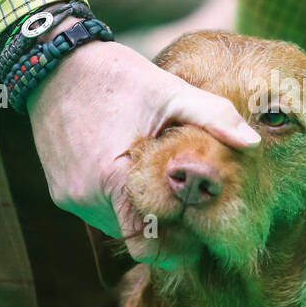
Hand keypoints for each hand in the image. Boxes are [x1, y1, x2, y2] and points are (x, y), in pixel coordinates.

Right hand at [27, 29, 259, 256]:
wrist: (52, 63)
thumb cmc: (115, 76)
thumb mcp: (169, 91)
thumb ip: (213, 116)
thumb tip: (253, 143)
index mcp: (112, 178)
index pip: (150, 242)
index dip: (180, 241)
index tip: (203, 225)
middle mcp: (85, 198)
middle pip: (137, 236)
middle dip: (166, 225)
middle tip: (192, 202)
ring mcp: (69, 198)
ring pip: (119, 225)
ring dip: (143, 211)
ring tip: (165, 181)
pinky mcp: (61, 192)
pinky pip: (101, 210)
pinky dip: (122, 199)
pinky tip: (137, 172)